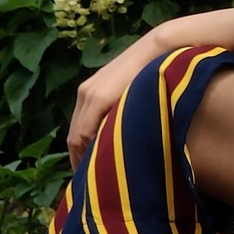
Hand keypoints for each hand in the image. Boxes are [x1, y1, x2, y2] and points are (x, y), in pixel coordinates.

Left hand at [67, 25, 167, 168]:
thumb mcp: (131, 94)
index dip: (81, 154)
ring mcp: (90, 95)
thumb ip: (122, 111)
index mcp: (89, 92)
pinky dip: (88, 149)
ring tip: (93, 180)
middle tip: (89, 185)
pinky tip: (98, 163)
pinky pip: (86, 130)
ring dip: (83, 159)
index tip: (89, 173)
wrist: (159, 48)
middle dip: (79, 161)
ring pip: (77, 137)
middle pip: (74, 137)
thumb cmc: (151, 71)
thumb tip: (125, 136)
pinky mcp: (99, 97)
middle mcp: (84, 93)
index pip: (78, 131)